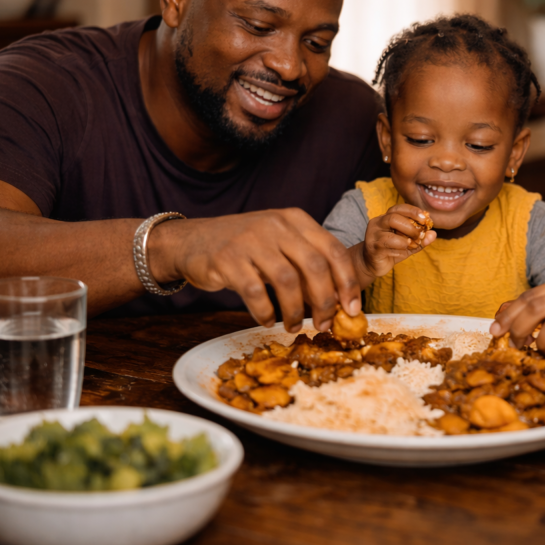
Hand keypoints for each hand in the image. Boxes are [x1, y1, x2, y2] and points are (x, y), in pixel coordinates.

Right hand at [148, 208, 360, 332]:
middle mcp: (276, 225)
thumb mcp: (280, 242)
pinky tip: (268, 320)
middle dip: (325, 301)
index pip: (333, 250)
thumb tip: (338, 301)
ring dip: (295, 311)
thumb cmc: (246, 248)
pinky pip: (255, 293)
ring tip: (293, 325)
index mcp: (296, 220)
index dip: (347, 282)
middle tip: (324, 324)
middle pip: (314, 267)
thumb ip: (307, 263)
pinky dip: (266, 312)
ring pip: (287, 281)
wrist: (192, 241)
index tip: (353, 309)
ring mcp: (251, 240)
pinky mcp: (228, 260)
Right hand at [359, 204, 435, 277]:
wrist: (372, 264)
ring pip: (391, 232)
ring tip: (412, 245)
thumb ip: (420, 239)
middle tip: (420, 234)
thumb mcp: (409, 244)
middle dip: (411, 226)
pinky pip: (388, 245)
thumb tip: (433, 234)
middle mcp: (377, 223)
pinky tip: (402, 253)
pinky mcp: (373, 247)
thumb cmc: (391, 250)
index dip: (413, 211)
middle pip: (393, 217)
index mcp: (386, 218)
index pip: (398, 208)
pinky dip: (400, 249)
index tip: (425, 218)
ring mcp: (373, 235)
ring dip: (406, 239)